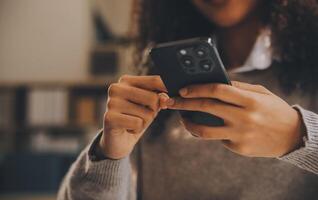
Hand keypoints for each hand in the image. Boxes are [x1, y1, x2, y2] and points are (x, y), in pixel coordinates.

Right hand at [100, 75, 167, 158]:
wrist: (117, 139)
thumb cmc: (135, 117)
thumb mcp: (150, 106)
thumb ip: (159, 98)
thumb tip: (165, 99)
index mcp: (126, 80)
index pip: (154, 80)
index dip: (167, 89)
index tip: (175, 96)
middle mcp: (116, 88)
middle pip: (153, 98)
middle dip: (153, 111)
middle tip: (141, 116)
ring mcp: (111, 102)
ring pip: (147, 114)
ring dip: (145, 122)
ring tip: (132, 122)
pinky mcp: (109, 117)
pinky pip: (138, 123)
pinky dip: (137, 129)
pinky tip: (128, 129)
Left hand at [165, 81, 304, 157]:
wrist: (292, 136)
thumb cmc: (274, 110)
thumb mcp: (261, 93)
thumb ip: (238, 87)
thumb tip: (213, 82)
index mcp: (249, 100)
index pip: (216, 90)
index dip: (197, 88)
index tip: (182, 89)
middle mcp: (243, 117)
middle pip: (205, 108)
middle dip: (183, 104)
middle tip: (170, 101)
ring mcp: (240, 134)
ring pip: (204, 130)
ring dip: (188, 123)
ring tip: (183, 118)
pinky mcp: (238, 147)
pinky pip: (217, 138)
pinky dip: (211, 131)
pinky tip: (212, 126)